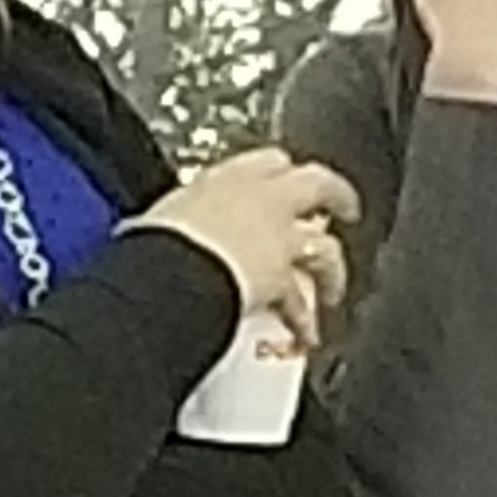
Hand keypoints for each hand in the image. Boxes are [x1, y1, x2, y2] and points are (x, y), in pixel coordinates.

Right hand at [131, 150, 357, 338]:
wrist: (172, 264)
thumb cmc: (157, 240)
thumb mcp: (162, 216)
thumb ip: (175, 220)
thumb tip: (151, 232)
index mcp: (228, 175)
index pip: (267, 162)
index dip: (282, 174)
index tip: (286, 182)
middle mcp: (262, 197)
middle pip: (316, 183)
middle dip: (335, 195)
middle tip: (344, 208)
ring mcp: (279, 236)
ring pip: (325, 244)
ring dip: (332, 269)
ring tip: (332, 287)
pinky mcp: (284, 276)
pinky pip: (304, 299)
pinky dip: (306, 319)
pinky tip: (306, 335)